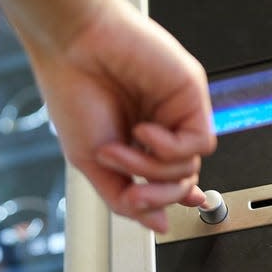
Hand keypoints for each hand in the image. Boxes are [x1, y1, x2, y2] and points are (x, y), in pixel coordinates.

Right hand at [24, 0, 215, 231]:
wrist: (73, 46)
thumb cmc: (73, 92)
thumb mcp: (91, 163)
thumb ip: (124, 198)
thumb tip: (157, 225)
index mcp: (135, 139)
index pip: (165, 179)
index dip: (167, 199)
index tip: (163, 216)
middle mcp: (160, 125)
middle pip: (180, 182)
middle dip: (155, 195)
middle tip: (130, 188)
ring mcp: (176, 111)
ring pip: (190, 168)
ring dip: (150, 168)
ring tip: (120, 147)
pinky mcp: (190, 94)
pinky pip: (199, 142)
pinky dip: (169, 147)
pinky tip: (144, 130)